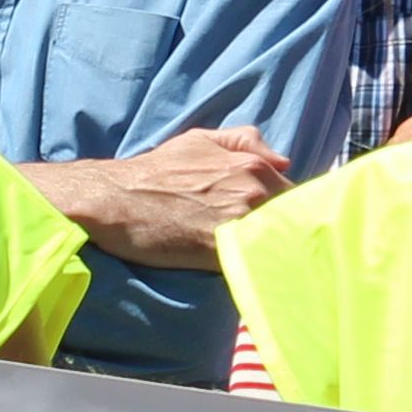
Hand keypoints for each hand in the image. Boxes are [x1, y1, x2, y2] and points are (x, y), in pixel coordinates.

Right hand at [33, 128, 289, 269]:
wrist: (116, 199)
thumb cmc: (155, 170)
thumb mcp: (200, 140)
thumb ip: (244, 142)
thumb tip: (284, 161)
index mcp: (253, 166)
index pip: (295, 195)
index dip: (290, 211)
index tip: (279, 223)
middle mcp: (252, 192)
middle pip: (291, 222)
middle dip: (284, 232)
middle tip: (272, 245)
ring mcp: (237, 222)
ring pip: (275, 243)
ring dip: (271, 251)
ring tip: (263, 262)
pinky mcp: (219, 252)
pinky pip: (250, 262)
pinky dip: (251, 267)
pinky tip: (244, 271)